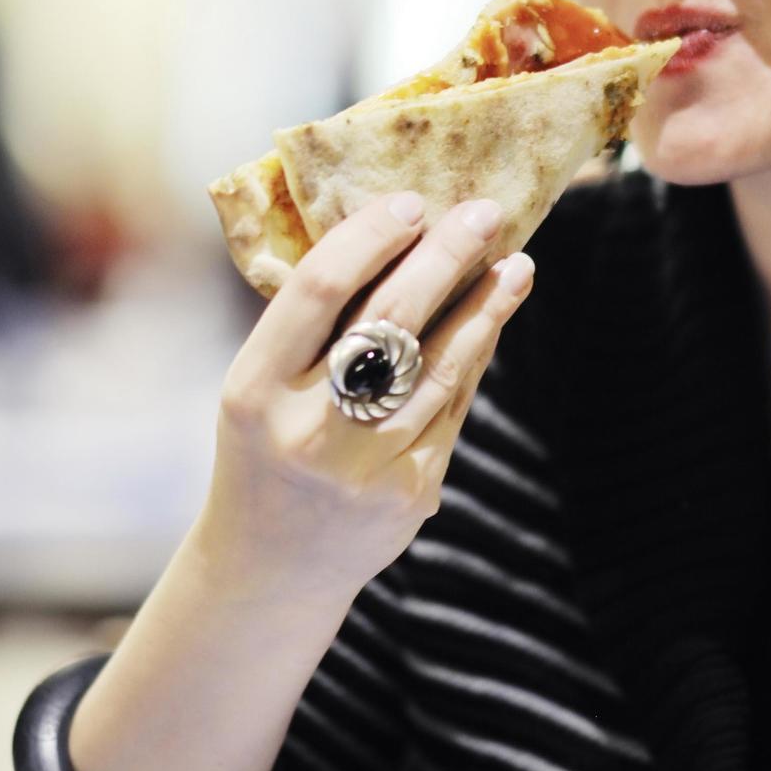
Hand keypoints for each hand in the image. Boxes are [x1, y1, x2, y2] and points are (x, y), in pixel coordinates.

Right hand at [206, 192, 534, 603]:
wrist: (271, 567)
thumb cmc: (267, 447)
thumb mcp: (259, 387)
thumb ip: (312, 327)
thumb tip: (400, 236)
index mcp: (254, 389)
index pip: (320, 290)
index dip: (371, 237)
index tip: (411, 202)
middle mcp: (307, 428)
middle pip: (392, 319)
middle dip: (445, 256)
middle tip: (484, 212)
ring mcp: (364, 465)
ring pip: (441, 364)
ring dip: (486, 307)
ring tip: (516, 264)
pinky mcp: (412, 490)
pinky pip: (454, 404)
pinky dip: (476, 354)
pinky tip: (494, 318)